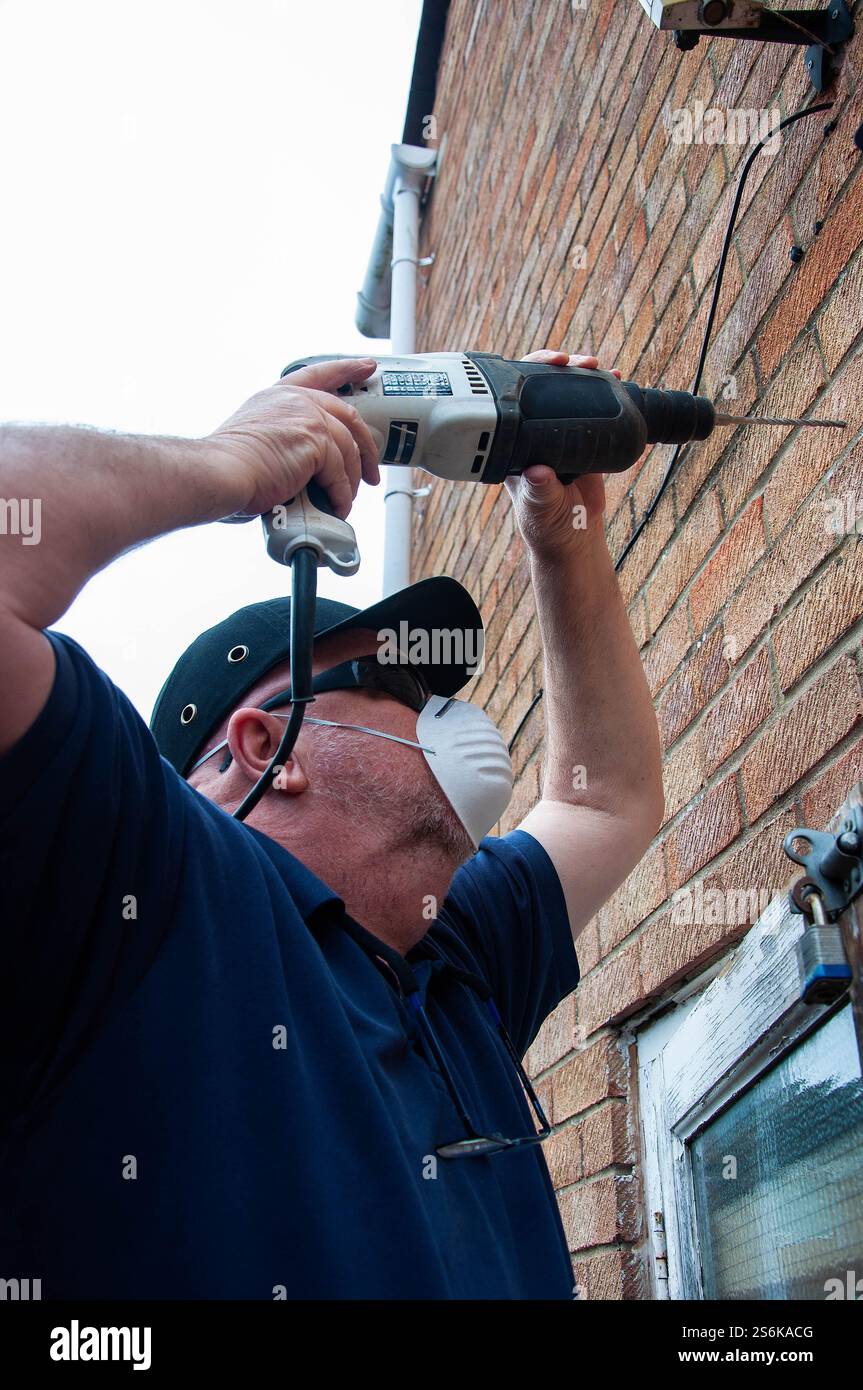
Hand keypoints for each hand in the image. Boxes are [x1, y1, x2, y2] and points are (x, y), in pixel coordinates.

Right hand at [207, 358, 380, 521]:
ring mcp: (308, 418)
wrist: (220, 473)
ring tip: (346, 499)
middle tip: (371, 471)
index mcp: (278, 396)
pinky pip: (341, 473)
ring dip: (352, 479)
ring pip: (349, 449)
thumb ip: (281, 443)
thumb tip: (297, 474)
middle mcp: (295, 401)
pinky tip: (337, 506)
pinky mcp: (316, 442)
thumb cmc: (227, 468)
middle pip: (349, 416)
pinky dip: (342, 495)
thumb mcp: (255, 440)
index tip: (366, 366)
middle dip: (366, 446)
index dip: (346, 369)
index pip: (319, 374)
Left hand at [504, 349, 620, 558]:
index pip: (515, 397)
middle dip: (560, 367)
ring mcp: (559, 434)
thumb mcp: (541, 509)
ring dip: (584, 375)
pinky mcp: (583, 440)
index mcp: (515, 443)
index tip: (551, 364)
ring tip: (603, 368)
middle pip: (542, 386)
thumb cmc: (547, 527)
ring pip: (568, 393)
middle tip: (580, 363)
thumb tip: (538, 472)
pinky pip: (593, 409)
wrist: (573, 539)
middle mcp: (534, 433)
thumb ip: (540, 492)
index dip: (528, 373)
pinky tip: (619, 379)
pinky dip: (605, 392)